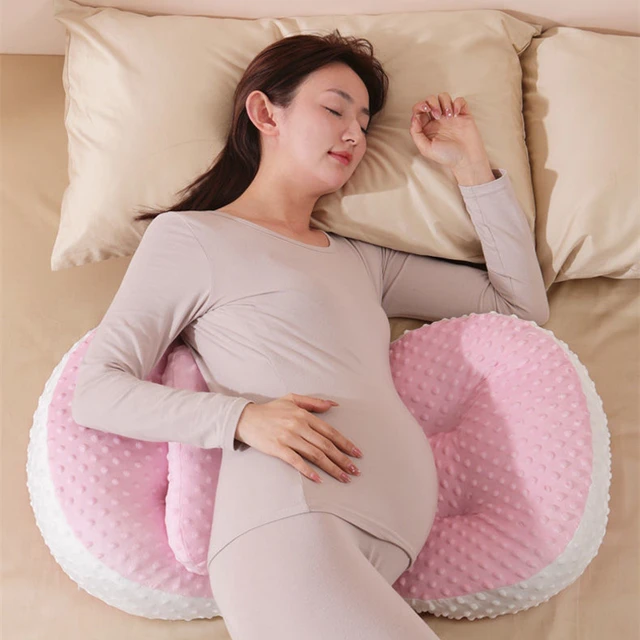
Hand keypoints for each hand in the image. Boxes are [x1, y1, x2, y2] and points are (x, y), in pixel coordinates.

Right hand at [235, 393, 361, 483]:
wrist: (245, 418)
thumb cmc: (270, 409)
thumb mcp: (292, 399)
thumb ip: (314, 402)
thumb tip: (334, 404)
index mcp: (304, 415)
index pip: (330, 431)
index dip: (345, 443)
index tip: (357, 453)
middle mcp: (298, 425)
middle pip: (325, 445)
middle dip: (343, 459)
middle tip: (355, 470)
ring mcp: (288, 437)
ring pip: (315, 455)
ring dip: (331, 467)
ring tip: (343, 477)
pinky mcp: (277, 448)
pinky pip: (296, 461)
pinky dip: (308, 471)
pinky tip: (319, 479)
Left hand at [409, 92, 489, 170]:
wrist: (466, 158)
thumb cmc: (446, 156)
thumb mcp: (426, 149)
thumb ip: (416, 134)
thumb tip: (414, 118)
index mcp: (427, 127)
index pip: (419, 110)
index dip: (420, 106)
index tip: (426, 110)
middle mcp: (438, 120)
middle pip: (431, 100)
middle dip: (433, 103)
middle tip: (438, 114)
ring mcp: (450, 116)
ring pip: (444, 97)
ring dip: (445, 102)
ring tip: (449, 116)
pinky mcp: (463, 114)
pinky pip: (460, 100)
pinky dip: (457, 103)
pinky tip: (457, 114)